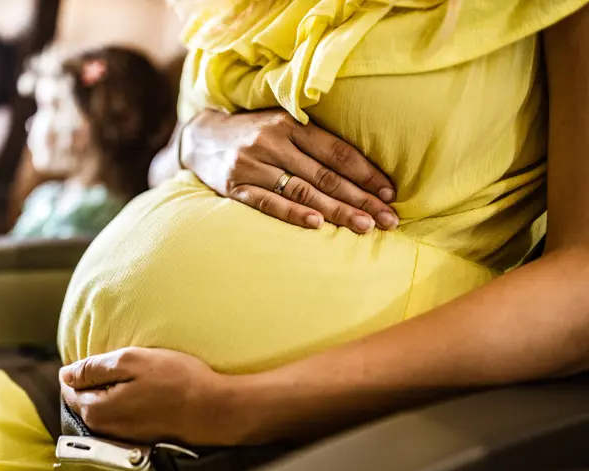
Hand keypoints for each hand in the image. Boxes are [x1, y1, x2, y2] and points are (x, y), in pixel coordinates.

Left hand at [60, 348, 239, 445]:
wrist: (213, 410)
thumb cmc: (175, 380)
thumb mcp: (131, 361)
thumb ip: (92, 368)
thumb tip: (65, 374)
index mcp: (95, 410)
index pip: (69, 387)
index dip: (83, 368)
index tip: (106, 357)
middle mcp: (103, 429)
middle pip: (84, 399)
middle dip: (95, 380)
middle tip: (124, 364)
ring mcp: (121, 436)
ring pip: (103, 408)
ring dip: (112, 390)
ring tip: (137, 376)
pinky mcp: (138, 438)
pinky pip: (120, 416)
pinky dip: (126, 401)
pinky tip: (146, 391)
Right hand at [181, 109, 398, 232]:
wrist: (200, 137)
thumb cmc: (254, 133)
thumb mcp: (282, 124)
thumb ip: (314, 141)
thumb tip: (362, 170)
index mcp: (290, 123)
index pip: (337, 151)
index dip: (366, 173)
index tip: (389, 193)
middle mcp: (272, 142)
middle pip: (325, 175)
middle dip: (360, 199)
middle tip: (389, 219)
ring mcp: (252, 165)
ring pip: (301, 191)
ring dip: (336, 211)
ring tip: (364, 226)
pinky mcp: (235, 187)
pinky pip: (268, 203)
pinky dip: (293, 214)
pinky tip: (316, 225)